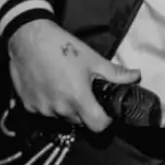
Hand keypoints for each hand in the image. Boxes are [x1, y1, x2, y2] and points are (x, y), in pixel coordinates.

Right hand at [8, 20, 140, 131]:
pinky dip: (49, 103)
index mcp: (77, 98)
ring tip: (65, 86)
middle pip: (79, 121)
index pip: (97, 126)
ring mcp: (42, 109)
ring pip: (61, 117)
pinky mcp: (28, 106)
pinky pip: (44, 111)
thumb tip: (136, 76)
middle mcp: (59, 109)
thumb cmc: (62, 46)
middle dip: (85, 110)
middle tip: (84, 91)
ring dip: (66, 107)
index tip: (105, 109)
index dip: (105, 120)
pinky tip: (49, 86)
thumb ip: (115, 73)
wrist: (28, 38)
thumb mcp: (92, 58)